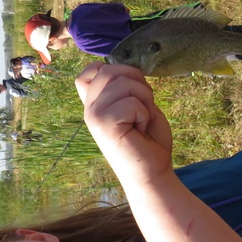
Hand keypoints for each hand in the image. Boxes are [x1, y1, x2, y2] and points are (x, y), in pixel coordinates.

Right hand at [75, 63, 173, 186]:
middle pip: (110, 69)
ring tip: (141, 122)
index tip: (131, 93)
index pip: (91, 70)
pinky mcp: (103, 123)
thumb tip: (126, 67)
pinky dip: (144, 115)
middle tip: (142, 109)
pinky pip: (131, 102)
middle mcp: (89, 108)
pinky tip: (140, 131)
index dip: (116, 70)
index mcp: (95, 103)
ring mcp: (94, 115)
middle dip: (137, 83)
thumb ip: (126, 87)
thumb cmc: (148, 142)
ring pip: (124, 83)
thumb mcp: (138, 105)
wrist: (152, 174)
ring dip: (144, 100)